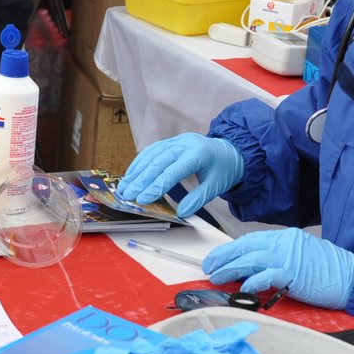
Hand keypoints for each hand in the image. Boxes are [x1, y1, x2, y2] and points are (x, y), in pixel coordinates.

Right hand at [116, 132, 244, 218]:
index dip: (156, 186)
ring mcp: (175, 141)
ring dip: (136, 172)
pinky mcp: (170, 142)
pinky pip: (151, 151)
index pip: (173, 172)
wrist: (228, 152)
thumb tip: (181, 212)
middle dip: (140, 181)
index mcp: (198, 154)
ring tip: (124, 187)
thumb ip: (198, 199)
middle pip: (158, 162)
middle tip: (127, 196)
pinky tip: (131, 174)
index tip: (142, 200)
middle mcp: (184, 144)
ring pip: (151, 155)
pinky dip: (139, 163)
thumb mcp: (215, 186)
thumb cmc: (222, 170)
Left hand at [202, 229, 353, 309]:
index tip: (218, 257)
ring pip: (249, 260)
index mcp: (286, 238)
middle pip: (245, 247)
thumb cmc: (331, 271)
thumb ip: (279, 260)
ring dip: (229, 270)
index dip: (231, 250)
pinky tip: (241, 288)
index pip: (251, 241)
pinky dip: (250, 282)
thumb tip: (254, 271)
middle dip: (223, 257)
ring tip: (215, 277)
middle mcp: (284, 243)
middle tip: (208, 266)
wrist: (353, 276)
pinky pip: (264, 276)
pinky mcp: (292, 272)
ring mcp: (288, 256)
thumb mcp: (302, 257)